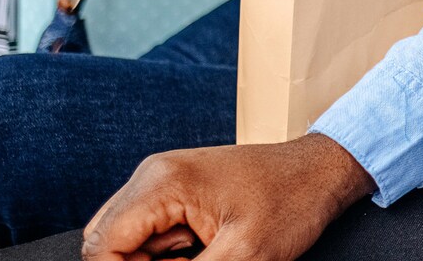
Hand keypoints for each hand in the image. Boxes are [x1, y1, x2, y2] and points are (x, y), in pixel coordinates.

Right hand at [81, 134, 373, 260]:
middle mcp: (153, 174)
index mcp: (162, 182)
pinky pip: (148, 230)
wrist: (320, 172)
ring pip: (125, 238)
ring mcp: (162, 178)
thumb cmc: (291, 204)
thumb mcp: (241, 257)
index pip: (102, 244)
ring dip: (153, 259)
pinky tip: (200, 247)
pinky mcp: (175, 188)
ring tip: (201, 253)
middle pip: (106, 241)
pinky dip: (165, 250)